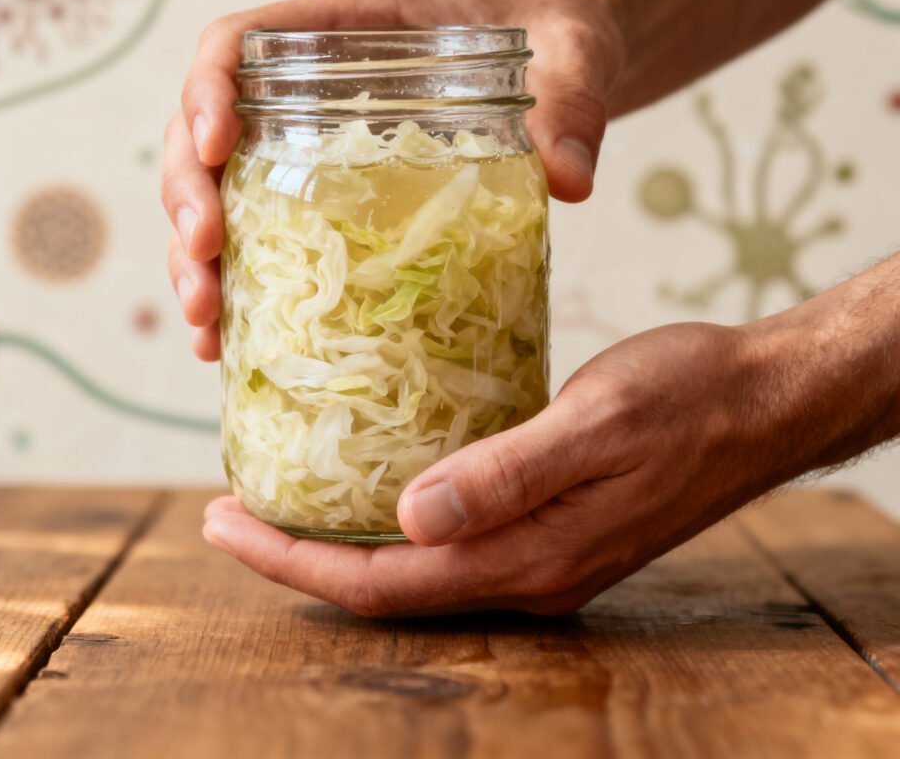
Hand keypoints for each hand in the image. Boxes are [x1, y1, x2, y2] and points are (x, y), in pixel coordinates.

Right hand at [161, 0, 623, 358]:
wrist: (561, 52)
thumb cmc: (553, 35)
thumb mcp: (571, 54)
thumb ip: (572, 102)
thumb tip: (569, 180)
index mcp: (347, 27)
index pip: (238, 43)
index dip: (207, 92)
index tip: (216, 150)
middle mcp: (309, 82)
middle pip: (205, 129)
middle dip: (188, 196)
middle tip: (202, 261)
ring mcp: (310, 137)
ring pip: (219, 189)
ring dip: (196, 253)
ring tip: (205, 321)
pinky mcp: (327, 188)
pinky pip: (260, 228)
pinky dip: (236, 280)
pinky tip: (228, 338)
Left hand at [201, 320, 801, 615]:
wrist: (760, 401)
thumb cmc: (687, 399)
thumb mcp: (598, 422)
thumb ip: (509, 474)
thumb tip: (411, 517)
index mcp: (531, 555)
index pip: (385, 584)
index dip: (296, 562)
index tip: (225, 522)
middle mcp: (529, 569)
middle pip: (388, 587)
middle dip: (300, 557)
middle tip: (230, 511)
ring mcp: (542, 552)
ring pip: (416, 569)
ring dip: (341, 540)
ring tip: (280, 500)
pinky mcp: (552, 524)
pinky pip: (452, 541)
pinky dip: (392, 521)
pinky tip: (370, 481)